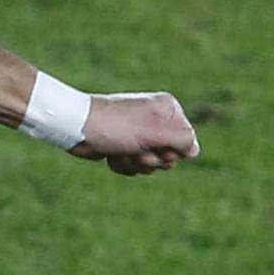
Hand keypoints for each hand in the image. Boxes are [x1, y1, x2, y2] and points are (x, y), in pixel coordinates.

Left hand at [75, 91, 200, 176]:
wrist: (79, 128)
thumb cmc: (116, 126)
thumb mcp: (154, 132)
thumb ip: (182, 140)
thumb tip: (194, 151)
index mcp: (167, 108)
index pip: (187, 140)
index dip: (172, 151)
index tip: (156, 146)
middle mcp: (155, 119)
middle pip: (170, 155)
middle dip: (152, 160)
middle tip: (137, 151)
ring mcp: (139, 133)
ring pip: (151, 163)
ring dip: (135, 163)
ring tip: (121, 151)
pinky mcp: (124, 145)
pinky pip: (133, 165)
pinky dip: (123, 165)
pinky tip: (112, 155)